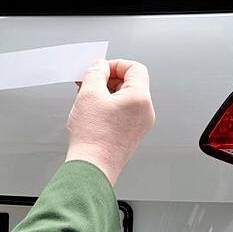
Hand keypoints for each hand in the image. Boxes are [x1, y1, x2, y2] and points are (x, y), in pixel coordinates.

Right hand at [65, 59, 154, 185]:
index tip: (99, 69)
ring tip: (86, 100)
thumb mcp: (88, 94)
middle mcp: (145, 111)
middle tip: (88, 83)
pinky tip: (92, 113)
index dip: (115, 64)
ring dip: (106, 94)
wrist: (92, 166)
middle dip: (108, 80)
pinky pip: (124, 113)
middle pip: (131, 83)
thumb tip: (99, 66)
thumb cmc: (92, 136)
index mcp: (140, 98)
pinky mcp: (132, 134)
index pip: (135, 68)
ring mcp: (140, 124)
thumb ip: (95, 73)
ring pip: (125, 98)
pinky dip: (109, 107)